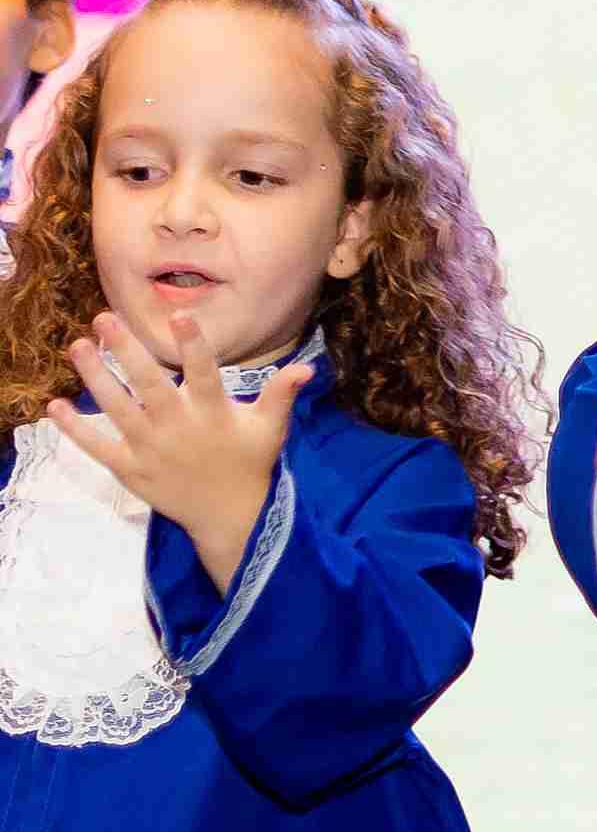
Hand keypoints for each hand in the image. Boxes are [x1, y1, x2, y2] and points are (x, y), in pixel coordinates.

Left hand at [48, 310, 307, 590]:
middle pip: (148, 384)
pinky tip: (55, 407)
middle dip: (126, 350)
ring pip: (117, 409)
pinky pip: (97, 447)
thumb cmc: (250, 464)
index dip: (192, 344)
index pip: (203, 372)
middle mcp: (178, 428)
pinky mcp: (130, 469)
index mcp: (214, 414)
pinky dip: (76, 429)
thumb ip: (281, 394)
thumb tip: (306, 366)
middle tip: (104, 319)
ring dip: (95, 377)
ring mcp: (150, 449)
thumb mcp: (271, 428)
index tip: (178, 314)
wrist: (228, 516)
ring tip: (77, 347)